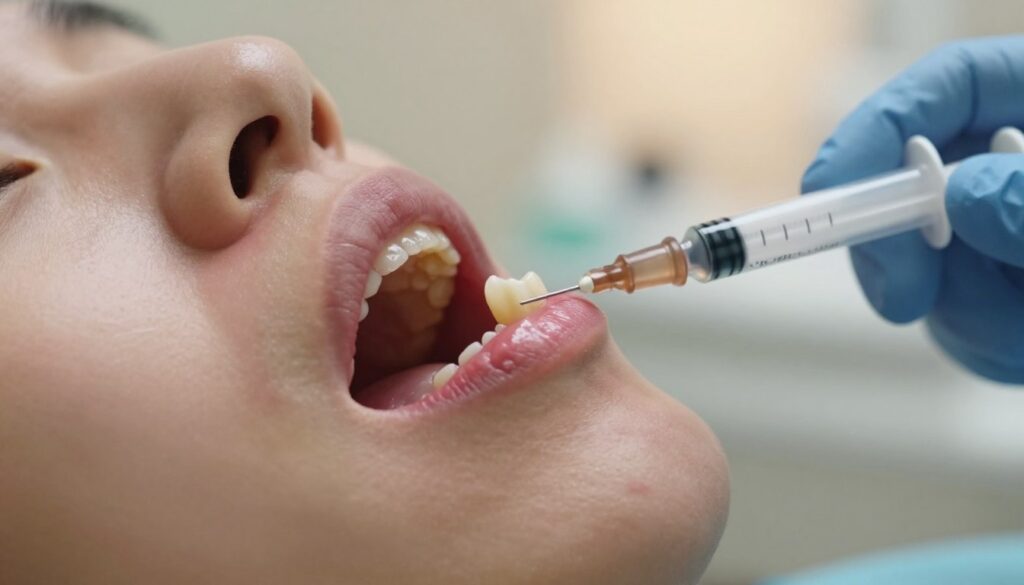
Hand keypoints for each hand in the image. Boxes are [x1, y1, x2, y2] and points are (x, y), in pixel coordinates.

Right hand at [802, 37, 1023, 382]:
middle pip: (914, 177)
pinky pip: (957, 308)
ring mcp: (1007, 226)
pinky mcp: (1003, 280)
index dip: (874, 132)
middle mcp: (1022, 162)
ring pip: (931, 259)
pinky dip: (988, 338)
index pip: (945, 88)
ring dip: (971, 309)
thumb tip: (962, 196)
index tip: (832, 194)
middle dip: (905, 245)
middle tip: (904, 298)